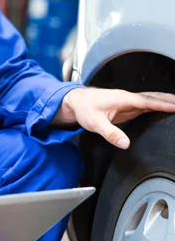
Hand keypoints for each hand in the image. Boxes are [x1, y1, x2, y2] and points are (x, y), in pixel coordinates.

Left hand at [54, 88, 174, 149]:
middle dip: (169, 100)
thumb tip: (125, 143)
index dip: (163, 104)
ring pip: (150, 100)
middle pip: (153, 97)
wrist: (74, 102)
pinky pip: (144, 105)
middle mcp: (127, 98)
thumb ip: (111, 133)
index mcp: (123, 98)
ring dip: (164, 101)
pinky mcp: (125, 107)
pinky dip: (156, 106)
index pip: (148, 101)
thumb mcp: (95, 123)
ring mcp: (127, 102)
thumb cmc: (83, 108)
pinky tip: (161, 109)